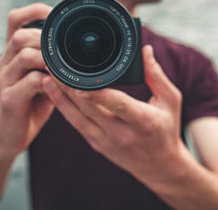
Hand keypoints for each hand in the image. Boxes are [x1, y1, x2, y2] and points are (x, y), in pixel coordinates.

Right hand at [0, 3, 53, 160]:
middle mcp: (5, 62)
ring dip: (48, 58)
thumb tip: (80, 42)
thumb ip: (53, 59)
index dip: (35, 11)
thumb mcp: (43, 75)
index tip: (56, 14)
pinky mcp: (9, 100)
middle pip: (19, 35)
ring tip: (63, 66)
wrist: (10, 136)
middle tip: (65, 49)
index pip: (15, 19)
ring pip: (23, 55)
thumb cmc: (32, 102)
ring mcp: (5, 80)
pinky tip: (57, 85)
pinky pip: (28, 82)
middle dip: (45, 38)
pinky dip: (46, 81)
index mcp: (13, 53)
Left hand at [42, 45, 185, 187]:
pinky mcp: (96, 145)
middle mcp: (122, 134)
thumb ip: (157, 75)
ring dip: (60, 98)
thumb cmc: (166, 128)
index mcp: (143, 121)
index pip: (118, 105)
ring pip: (77, 119)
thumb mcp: (170, 101)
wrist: (160, 167)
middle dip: (70, 88)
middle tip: (54, 68)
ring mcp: (106, 142)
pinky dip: (64, 108)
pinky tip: (53, 93)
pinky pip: (76, 125)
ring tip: (47, 78)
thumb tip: (144, 49)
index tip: (80, 82)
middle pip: (90, 109)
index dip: (98, 94)